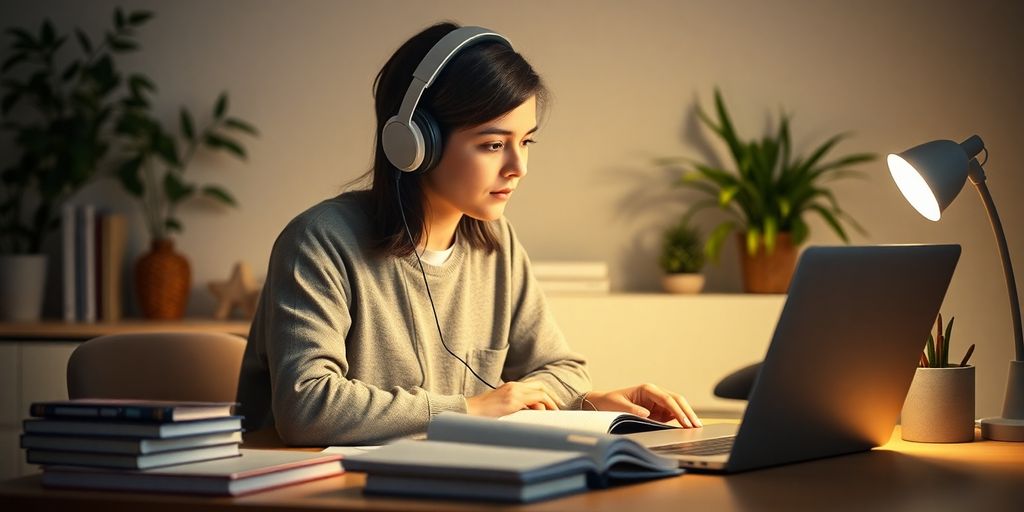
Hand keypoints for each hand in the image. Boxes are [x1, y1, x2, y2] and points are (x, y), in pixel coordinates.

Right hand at [466, 381, 559, 416]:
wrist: (469, 411)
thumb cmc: (484, 412)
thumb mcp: (503, 406)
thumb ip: (517, 406)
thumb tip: (532, 410)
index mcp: (511, 386)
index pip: (534, 386)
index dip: (546, 394)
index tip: (553, 404)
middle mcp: (514, 386)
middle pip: (540, 387)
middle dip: (552, 397)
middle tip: (558, 408)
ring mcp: (513, 393)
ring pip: (540, 392)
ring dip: (549, 402)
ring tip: (554, 412)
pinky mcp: (512, 401)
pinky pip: (535, 400)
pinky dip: (543, 405)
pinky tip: (545, 413)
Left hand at [585, 383, 701, 427]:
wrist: (603, 402)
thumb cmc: (610, 401)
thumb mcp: (618, 405)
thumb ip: (632, 409)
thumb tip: (646, 413)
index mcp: (647, 389)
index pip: (667, 399)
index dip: (677, 410)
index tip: (684, 421)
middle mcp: (655, 394)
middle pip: (677, 401)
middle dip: (688, 412)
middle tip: (696, 425)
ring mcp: (658, 402)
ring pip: (678, 407)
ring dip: (687, 416)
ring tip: (696, 428)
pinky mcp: (658, 410)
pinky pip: (672, 414)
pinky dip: (680, 420)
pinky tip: (687, 428)